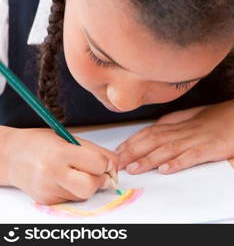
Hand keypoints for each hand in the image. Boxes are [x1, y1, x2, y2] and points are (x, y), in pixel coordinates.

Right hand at [4, 128, 118, 204]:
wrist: (12, 156)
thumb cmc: (41, 143)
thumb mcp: (70, 138)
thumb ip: (95, 151)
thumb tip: (115, 165)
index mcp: (61, 152)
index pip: (98, 164)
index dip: (107, 163)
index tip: (105, 161)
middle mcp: (53, 172)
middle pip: (91, 186)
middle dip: (100, 180)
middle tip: (97, 172)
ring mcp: (49, 189)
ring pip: (84, 195)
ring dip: (88, 185)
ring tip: (77, 172)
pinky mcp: (47, 200)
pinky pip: (73, 199)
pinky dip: (75, 190)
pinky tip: (66, 179)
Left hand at [116, 90, 233, 173]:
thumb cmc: (230, 115)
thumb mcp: (201, 115)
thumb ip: (180, 121)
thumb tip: (158, 128)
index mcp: (184, 121)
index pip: (151, 130)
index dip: (132, 141)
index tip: (118, 152)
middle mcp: (188, 128)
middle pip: (155, 139)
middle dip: (132, 151)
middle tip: (115, 162)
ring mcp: (201, 137)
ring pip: (169, 148)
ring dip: (149, 159)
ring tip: (133, 168)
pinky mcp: (215, 146)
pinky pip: (194, 155)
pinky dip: (179, 162)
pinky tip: (166, 169)